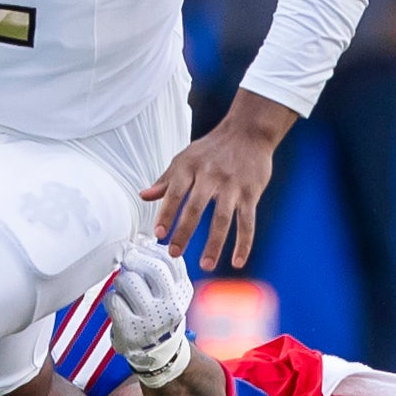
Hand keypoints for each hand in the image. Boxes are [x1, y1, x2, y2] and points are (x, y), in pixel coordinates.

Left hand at [102, 235, 193, 386]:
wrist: (157, 352)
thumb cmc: (160, 312)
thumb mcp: (172, 290)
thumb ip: (163, 267)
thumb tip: (144, 239)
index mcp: (183, 291)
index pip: (171, 259)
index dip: (151, 248)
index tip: (141, 246)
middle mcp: (171, 305)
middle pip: (151, 268)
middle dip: (134, 259)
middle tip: (127, 260)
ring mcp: (151, 319)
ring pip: (128, 280)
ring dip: (121, 280)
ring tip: (124, 288)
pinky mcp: (130, 329)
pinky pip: (113, 299)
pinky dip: (111, 298)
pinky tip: (117, 303)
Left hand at [143, 92, 294, 268]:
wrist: (248, 132)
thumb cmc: (213, 148)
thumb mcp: (185, 158)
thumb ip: (166, 180)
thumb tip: (144, 196)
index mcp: (190, 168)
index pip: (174, 193)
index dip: (166, 214)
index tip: (159, 234)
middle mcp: (210, 176)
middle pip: (196, 208)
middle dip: (184, 232)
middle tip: (175, 253)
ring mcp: (232, 186)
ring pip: (223, 219)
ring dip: (214, 244)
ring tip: (206, 264)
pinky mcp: (251, 193)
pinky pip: (247, 222)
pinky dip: (244, 243)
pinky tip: (238, 261)